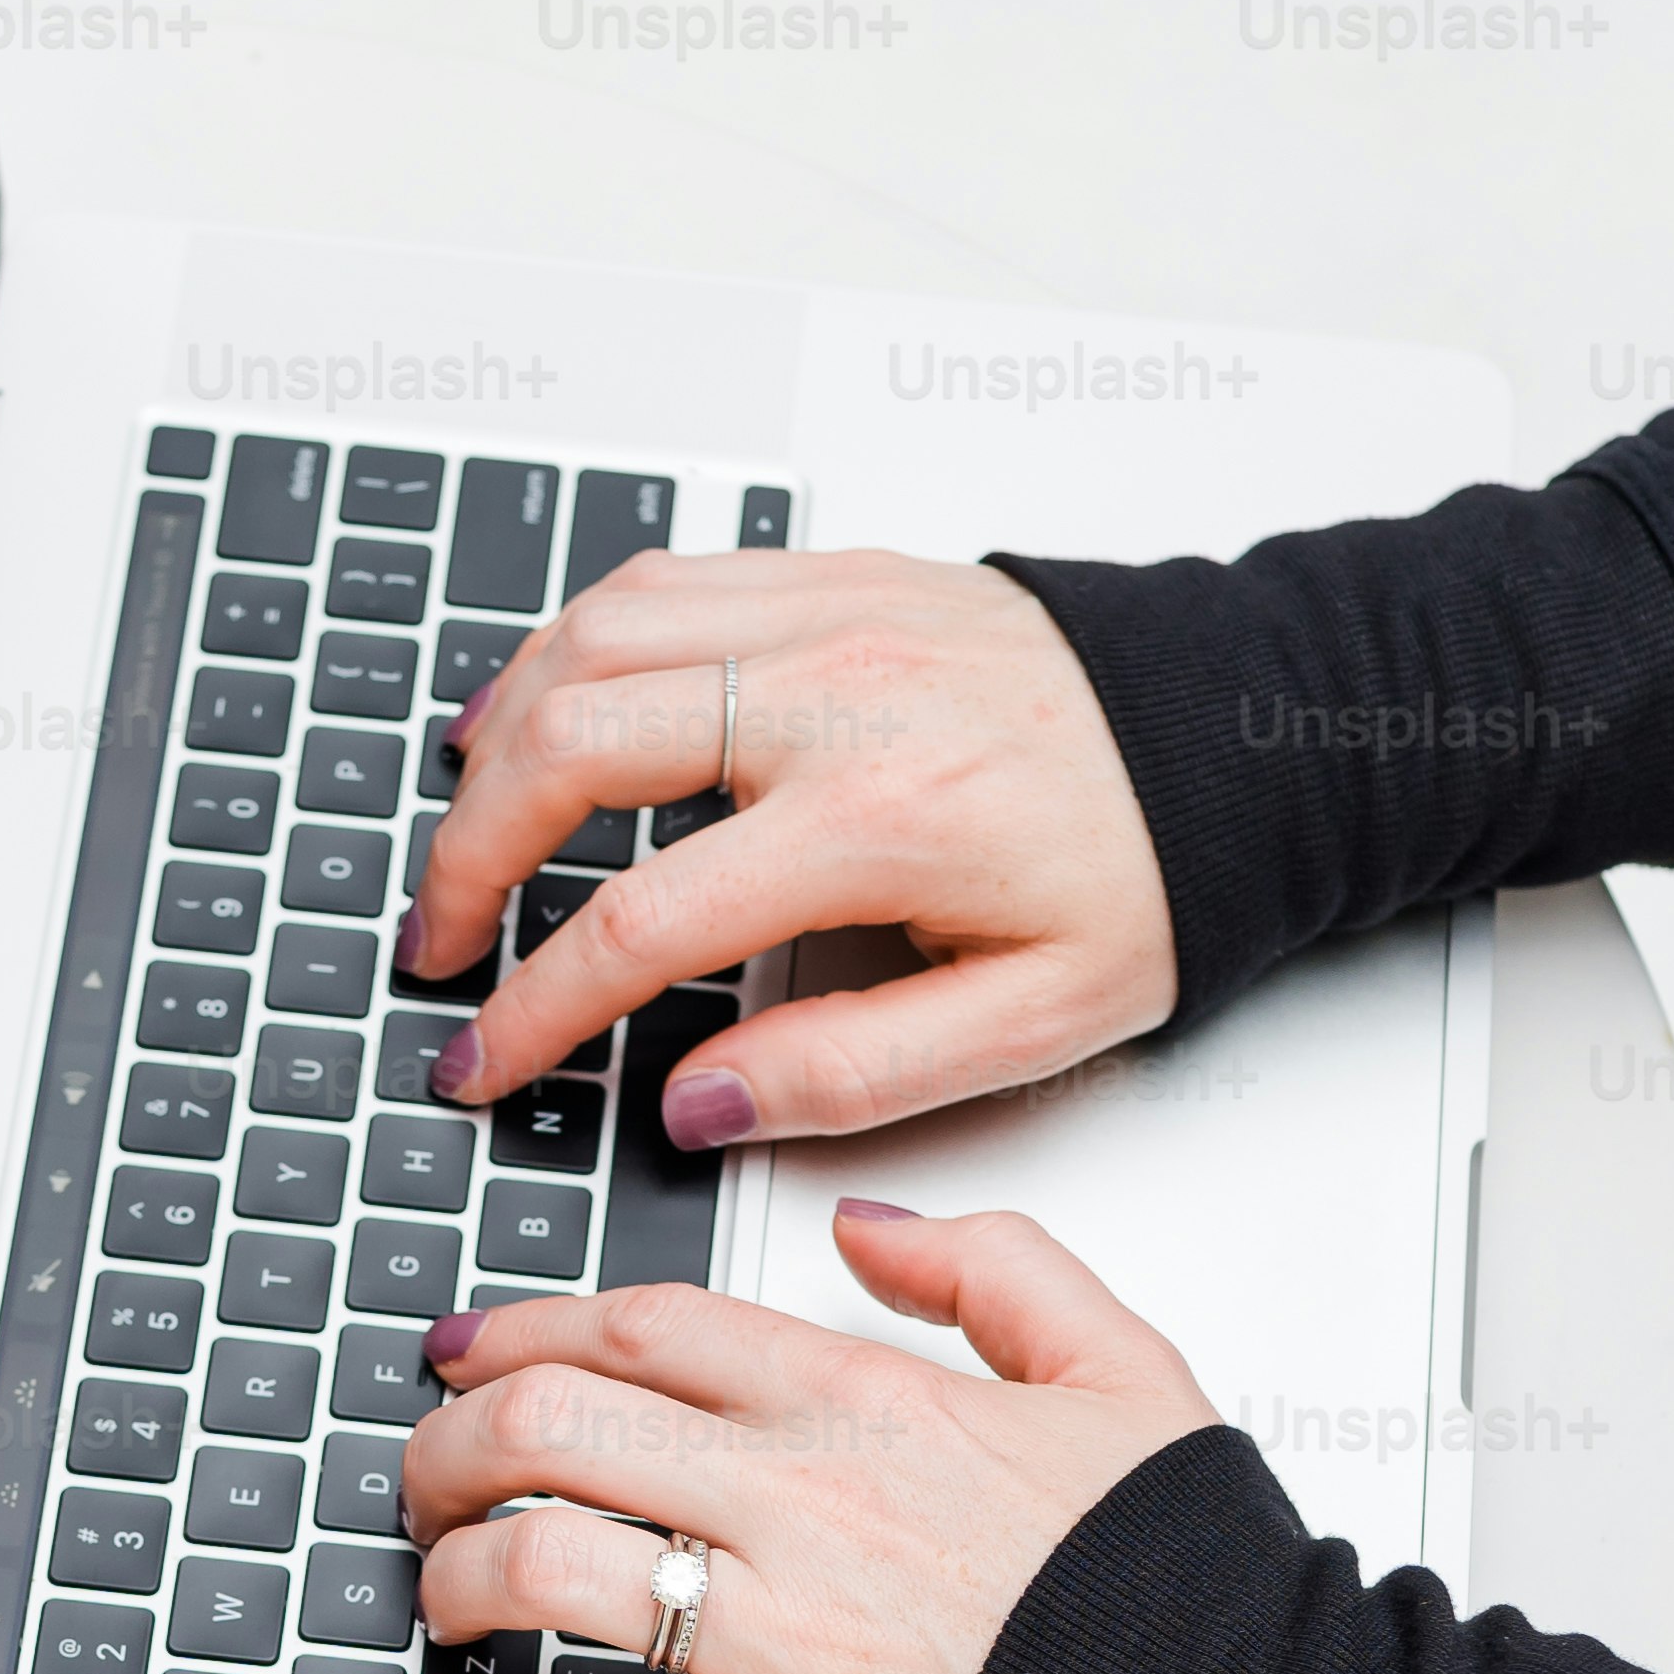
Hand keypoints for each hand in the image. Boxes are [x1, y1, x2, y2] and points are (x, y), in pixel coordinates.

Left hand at [395, 1203, 1219, 1673]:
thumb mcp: (1126, 1369)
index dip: (522, 1329)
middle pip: (550, 1427)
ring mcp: (784, 1647)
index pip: (641, 1327)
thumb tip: (861, 1231)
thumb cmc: (1189, 1582)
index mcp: (872, 1403)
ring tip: (438, 1593)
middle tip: (424, 1475)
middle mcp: (807, 1507)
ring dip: (450, 1576)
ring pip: (538, 1566)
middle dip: (446, 1443)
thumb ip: (996, 1266)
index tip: (468, 1351)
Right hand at [415, 548, 1170, 1142]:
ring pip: (591, 640)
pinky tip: (535, 710)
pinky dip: (564, 645)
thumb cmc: (1146, 874)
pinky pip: (653, 581)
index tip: (483, 1058)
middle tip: (442, 941)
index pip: (645, 918)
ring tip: (467, 833)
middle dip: (472, 855)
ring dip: (499, 738)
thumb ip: (852, 1072)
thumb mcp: (1032, 1024)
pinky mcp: (832, 573)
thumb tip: (696, 1100)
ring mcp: (827, 615)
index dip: (538, 1004)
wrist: (1231, 735)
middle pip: (574, 744)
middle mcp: (835, 696)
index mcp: (881, 822)